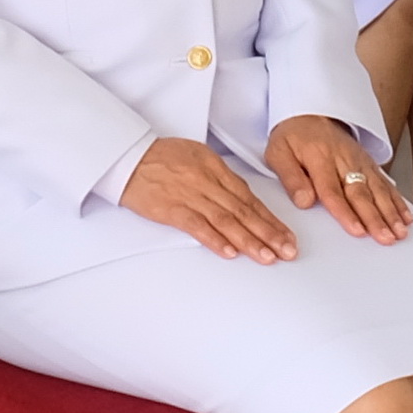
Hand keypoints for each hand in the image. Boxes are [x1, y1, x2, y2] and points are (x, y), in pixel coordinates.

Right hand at [122, 137, 301, 261]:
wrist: (126, 156)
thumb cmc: (158, 157)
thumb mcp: (195, 156)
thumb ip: (218, 177)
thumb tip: (240, 198)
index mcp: (215, 166)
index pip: (249, 197)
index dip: (270, 218)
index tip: (285, 235)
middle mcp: (206, 180)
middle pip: (243, 210)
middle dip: (268, 233)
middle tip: (286, 250)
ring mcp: (189, 194)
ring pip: (226, 219)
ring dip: (249, 240)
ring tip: (266, 256)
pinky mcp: (171, 208)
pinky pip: (197, 226)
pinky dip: (215, 239)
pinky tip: (230, 252)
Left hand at [267, 116, 410, 242]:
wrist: (310, 114)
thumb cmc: (293, 138)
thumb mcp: (278, 153)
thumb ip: (290, 178)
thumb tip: (304, 202)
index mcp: (319, 158)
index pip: (332, 190)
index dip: (345, 212)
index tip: (356, 230)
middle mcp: (344, 160)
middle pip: (360, 193)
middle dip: (375, 218)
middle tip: (385, 238)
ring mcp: (360, 161)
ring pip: (378, 189)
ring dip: (390, 212)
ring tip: (399, 232)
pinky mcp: (369, 163)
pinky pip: (386, 183)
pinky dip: (397, 201)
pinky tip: (405, 217)